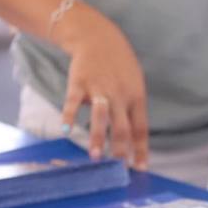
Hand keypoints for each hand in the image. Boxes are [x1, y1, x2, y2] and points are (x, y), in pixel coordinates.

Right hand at [58, 6, 148, 166]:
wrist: (99, 38)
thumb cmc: (119, 66)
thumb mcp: (134, 85)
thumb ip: (132, 110)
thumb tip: (132, 139)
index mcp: (137, 97)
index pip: (141, 128)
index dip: (141, 149)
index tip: (140, 168)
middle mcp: (121, 95)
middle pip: (123, 126)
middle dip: (121, 149)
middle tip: (119, 169)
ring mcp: (100, 89)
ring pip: (102, 116)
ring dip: (99, 137)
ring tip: (96, 157)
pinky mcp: (80, 82)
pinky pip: (74, 101)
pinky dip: (70, 115)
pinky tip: (67, 130)